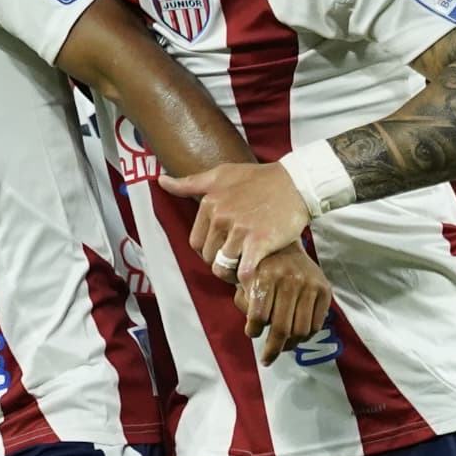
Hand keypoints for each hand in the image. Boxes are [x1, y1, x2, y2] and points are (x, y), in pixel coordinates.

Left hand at [162, 160, 313, 283]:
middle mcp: (221, 216)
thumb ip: (189, 182)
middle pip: (209, 257)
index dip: (209, 250)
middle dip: (221, 261)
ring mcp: (240, 231)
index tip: (225, 248)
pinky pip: (244, 273)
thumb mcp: (220, 174)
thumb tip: (160, 180)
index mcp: (209, 203)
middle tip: (238, 259)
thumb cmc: (258, 179)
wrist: (296, 183)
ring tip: (246, 267)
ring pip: (223, 267)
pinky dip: (247, 281)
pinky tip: (254, 278)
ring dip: (234, 273)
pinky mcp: (259, 243)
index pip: (196, 243)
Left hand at [238, 239, 331, 351]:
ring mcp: (310, 284)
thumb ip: (245, 301)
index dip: (253, 331)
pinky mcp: (325, 289)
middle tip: (266, 359)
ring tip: (282, 347)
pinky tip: (296, 337)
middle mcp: (290, 279)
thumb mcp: (246, 277)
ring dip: (290, 344)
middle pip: (281, 327)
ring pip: (301, 330)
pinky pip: (316, 324)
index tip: (252, 334)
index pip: (259, 316)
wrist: (287, 246)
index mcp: (267, 276)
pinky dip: (305, 336)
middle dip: (272, 349)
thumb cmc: (261, 266)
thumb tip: (254, 330)